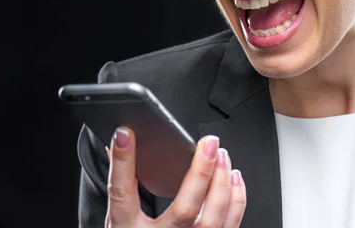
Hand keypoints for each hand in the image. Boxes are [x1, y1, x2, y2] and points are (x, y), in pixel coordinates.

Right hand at [105, 127, 245, 227]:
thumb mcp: (119, 220)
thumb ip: (123, 186)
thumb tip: (117, 144)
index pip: (121, 194)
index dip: (123, 163)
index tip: (126, 135)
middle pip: (184, 210)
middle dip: (201, 172)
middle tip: (209, 143)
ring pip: (213, 220)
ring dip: (223, 183)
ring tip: (223, 156)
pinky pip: (229, 226)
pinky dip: (236, 199)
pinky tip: (234, 178)